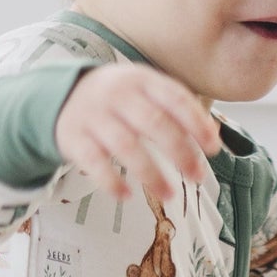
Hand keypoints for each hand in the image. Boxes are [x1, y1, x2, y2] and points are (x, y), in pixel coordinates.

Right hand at [54, 65, 222, 205]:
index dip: (196, 123)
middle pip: (153, 123)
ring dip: (151, 174)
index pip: (174, 99)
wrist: (63, 95)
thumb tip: (212, 137)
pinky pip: (94, 162)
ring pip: (126, 146)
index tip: (213, 149)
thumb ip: (176, 109)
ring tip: (169, 195)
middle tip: (197, 177)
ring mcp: (94, 116)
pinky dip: (111, 181)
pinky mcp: (75, 138)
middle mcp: (118, 95)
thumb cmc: (119, 99)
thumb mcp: (146, 91)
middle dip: (180, 152)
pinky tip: (127, 196)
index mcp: (142, 80)